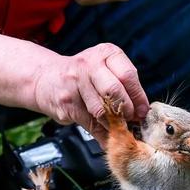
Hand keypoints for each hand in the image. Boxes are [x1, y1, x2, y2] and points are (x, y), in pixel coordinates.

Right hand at [32, 43, 148, 146]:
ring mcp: (75, 83)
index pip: (127, 75)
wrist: (47, 78)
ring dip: (113, 124)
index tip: (143, 111)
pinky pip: (90, 123)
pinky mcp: (67, 102)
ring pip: (101, 110)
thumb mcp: (105, 69)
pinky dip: (102, 134)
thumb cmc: (84, 76)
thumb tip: (141, 112)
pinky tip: (107, 135)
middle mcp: (89, 65)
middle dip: (126, 110)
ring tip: (118, 127)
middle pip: (114, 91)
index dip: (138, 97)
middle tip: (130, 119)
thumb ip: (123, 85)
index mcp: (106, 53)